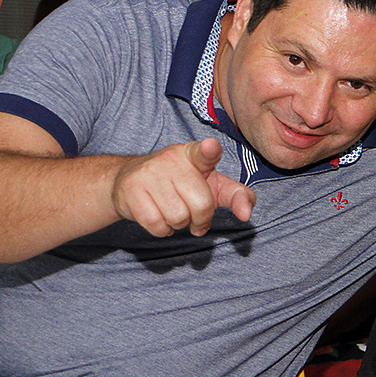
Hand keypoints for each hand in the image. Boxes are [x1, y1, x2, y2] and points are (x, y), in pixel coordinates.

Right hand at [111, 138, 255, 236]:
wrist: (129, 181)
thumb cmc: (180, 185)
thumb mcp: (212, 185)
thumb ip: (236, 195)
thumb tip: (247, 214)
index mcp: (194, 155)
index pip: (204, 153)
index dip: (209, 150)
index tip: (211, 146)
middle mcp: (172, 160)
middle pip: (201, 205)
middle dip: (200, 219)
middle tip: (192, 215)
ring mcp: (150, 173)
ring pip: (178, 217)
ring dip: (179, 224)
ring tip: (172, 211)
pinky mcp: (132, 189)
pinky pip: (156, 224)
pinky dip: (161, 230)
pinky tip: (158, 216)